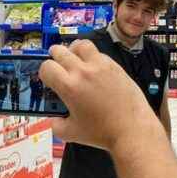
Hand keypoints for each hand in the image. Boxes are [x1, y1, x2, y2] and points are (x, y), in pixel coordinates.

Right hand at [39, 40, 161, 151]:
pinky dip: (92, 57)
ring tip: (74, 59)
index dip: (44, 73)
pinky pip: (98, 53)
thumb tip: (52, 119)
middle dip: (54, 57)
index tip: (49, 79)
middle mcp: (83, 72)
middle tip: (57, 65)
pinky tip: (93, 68)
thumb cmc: (103, 132)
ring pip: (81, 44)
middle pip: (60, 51)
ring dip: (73, 50)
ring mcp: (100, 66)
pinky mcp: (114, 66)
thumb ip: (55, 125)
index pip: (47, 67)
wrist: (132, 129)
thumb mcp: (71, 133)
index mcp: (69, 87)